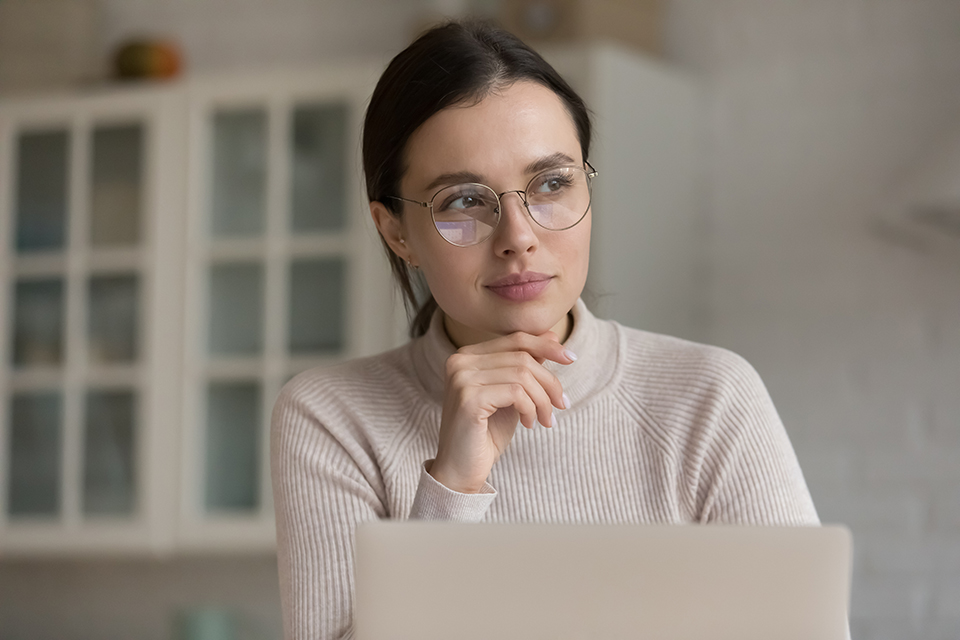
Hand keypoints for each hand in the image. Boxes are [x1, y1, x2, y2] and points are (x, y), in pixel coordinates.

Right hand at [428, 331, 575, 493]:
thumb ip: (526, 366)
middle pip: (523, 357)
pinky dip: (531, 409)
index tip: (571, 359)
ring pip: (523, 375)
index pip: (516, 339)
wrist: (461, 469)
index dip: (547, 346)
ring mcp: (462, 379)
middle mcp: (460, 361)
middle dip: (549, 382)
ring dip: (543, 400)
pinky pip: (516, 393)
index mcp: (467, 355)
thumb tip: (553, 337)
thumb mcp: (512, 394)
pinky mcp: (469, 399)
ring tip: (545, 419)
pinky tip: (529, 424)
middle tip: (561, 405)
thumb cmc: (486, 432)